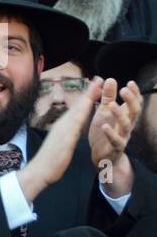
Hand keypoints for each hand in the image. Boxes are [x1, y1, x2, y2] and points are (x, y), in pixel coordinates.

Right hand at [20, 76, 102, 202]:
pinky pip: (76, 121)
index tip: (95, 86)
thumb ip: (65, 136)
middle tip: (100, 78)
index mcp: (63, 127)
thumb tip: (69, 132)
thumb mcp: (60, 144)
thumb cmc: (49, 161)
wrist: (39, 171)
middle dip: (89, 91)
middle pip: (79, 106)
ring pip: (78, 110)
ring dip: (88, 96)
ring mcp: (63, 130)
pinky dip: (83, 111)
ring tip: (98, 85)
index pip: (78, 110)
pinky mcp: (64, 137)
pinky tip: (89, 103)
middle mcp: (63, 125)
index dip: (87, 98)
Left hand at [89, 77, 140, 195]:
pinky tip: (104, 125)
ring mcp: (123, 137)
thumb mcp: (104, 112)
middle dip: (131, 100)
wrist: (102, 157)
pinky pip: (115, 140)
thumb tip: (110, 79)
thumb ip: (107, 97)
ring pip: (126, 125)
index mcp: (125, 116)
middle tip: (124, 90)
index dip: (134, 93)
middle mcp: (127, 126)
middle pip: (134, 112)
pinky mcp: (115, 148)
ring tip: (111, 104)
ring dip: (120, 114)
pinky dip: (110, 133)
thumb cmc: (104, 132)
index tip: (130, 82)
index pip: (134, 103)